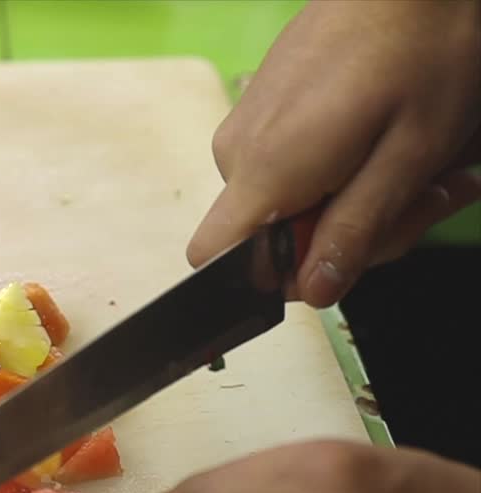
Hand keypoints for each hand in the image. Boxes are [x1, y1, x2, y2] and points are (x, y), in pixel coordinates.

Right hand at [188, 0, 480, 307]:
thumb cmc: (422, 49)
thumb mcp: (412, 154)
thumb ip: (358, 229)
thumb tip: (316, 291)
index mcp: (267, 170)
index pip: (216, 261)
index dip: (278, 278)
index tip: (344, 254)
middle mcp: (239, 152)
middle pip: (272, 239)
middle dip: (352, 233)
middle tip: (428, 195)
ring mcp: (246, 127)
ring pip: (290, 204)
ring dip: (356, 200)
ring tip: (421, 162)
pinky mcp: (262, 111)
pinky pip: (292, 168)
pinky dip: (344, 169)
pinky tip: (389, 142)